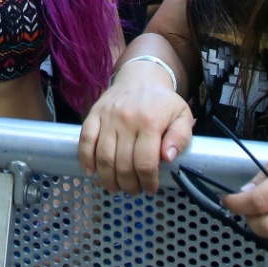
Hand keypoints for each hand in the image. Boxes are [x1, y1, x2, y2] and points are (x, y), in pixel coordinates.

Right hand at [77, 59, 193, 193]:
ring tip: (116, 187)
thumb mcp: (182, 116)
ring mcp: (108, 117)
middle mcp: (127, 120)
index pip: (146, 162)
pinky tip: (91, 171)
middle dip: (129, 184)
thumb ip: (180, 137)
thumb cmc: (163, 102)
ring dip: (108, 179)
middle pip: (123, 164)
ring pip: (103, 157)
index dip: (148, 181)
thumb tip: (168, 158)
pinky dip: (85, 159)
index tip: (151, 188)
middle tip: (134, 190)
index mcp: (151, 122)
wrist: (141, 77)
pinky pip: (85, 140)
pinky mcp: (94, 114)